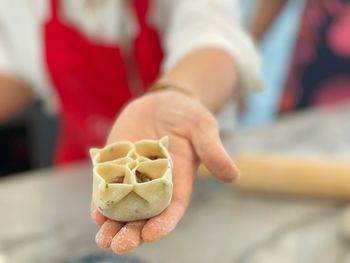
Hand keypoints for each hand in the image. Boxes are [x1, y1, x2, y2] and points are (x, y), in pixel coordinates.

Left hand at [90, 90, 238, 253]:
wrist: (162, 103)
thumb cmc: (187, 116)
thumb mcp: (202, 127)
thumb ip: (213, 150)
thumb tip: (233, 175)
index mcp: (179, 181)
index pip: (172, 208)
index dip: (163, 223)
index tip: (151, 235)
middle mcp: (154, 185)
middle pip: (144, 215)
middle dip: (132, 232)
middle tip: (119, 246)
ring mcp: (133, 177)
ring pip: (123, 207)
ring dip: (112, 225)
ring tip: (103, 239)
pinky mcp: (116, 165)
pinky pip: (107, 187)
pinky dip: (100, 202)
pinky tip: (95, 214)